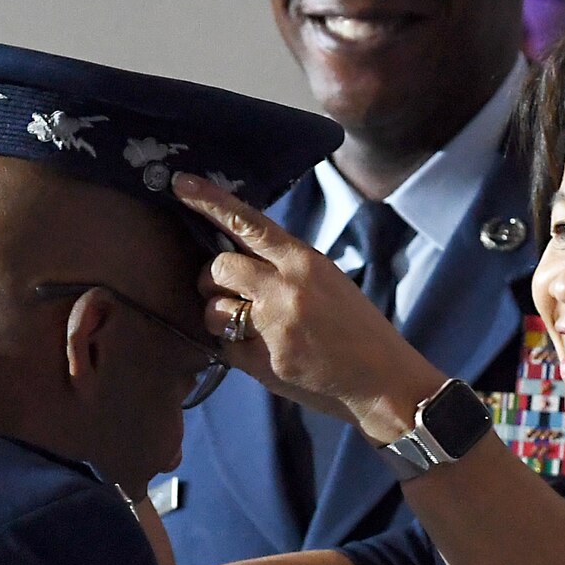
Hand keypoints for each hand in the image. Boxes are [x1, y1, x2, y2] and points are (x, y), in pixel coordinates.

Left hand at [172, 173, 444, 441]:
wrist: (384, 381)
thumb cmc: (358, 330)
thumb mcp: (328, 282)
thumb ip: (285, 267)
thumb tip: (238, 257)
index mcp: (304, 261)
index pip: (247, 222)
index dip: (209, 201)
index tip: (180, 184)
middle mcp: (285, 288)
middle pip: (217, 267)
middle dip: (210, 279)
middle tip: (226, 293)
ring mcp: (273, 326)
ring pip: (212, 309)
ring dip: (218, 317)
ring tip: (247, 328)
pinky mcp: (264, 362)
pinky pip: (223, 347)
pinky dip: (233, 349)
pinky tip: (262, 353)